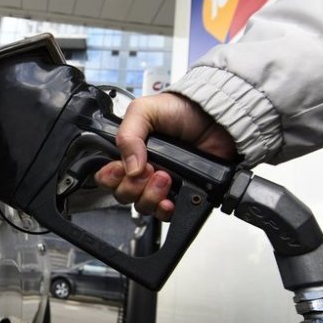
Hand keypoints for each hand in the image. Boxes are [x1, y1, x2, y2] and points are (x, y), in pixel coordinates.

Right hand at [94, 92, 236, 220]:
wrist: (215, 118)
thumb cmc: (181, 109)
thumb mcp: (145, 110)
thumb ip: (128, 135)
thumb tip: (130, 168)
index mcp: (129, 152)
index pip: (108, 176)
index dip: (110, 178)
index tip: (120, 169)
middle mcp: (142, 170)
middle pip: (123, 195)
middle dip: (133, 186)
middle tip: (148, 169)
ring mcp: (161, 184)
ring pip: (143, 206)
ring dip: (151, 195)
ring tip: (166, 177)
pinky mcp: (181, 193)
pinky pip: (165, 214)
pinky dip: (165, 210)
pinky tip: (170, 200)